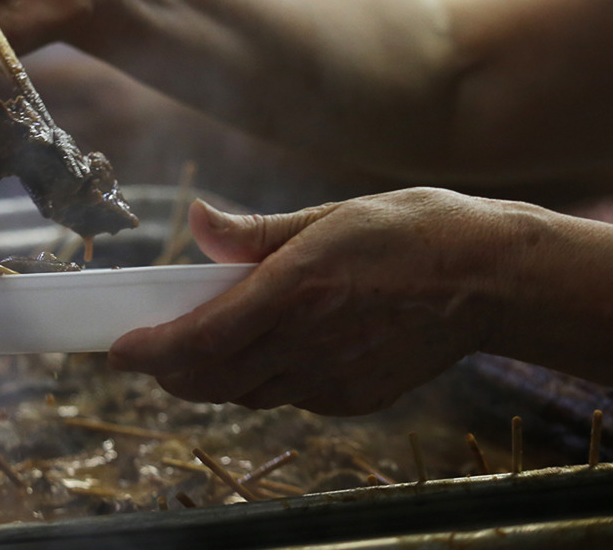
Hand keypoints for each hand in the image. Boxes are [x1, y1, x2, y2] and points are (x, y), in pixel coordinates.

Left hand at [109, 189, 519, 415]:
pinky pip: (289, 397)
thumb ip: (255, 233)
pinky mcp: (357, 398)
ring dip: (213, 377)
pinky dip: (264, 380)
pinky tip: (272, 350)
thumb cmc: (413, 232)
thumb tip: (197, 221)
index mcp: (298, 288)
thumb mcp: (330, 214)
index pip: (202, 337)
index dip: (153, 350)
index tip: (120, 349)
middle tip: (150, 352)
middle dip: (170, 371)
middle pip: (213, 378)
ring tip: (201, 348)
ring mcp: (335, 378)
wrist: (492, 278)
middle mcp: (310, 342)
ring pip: (247, 394)